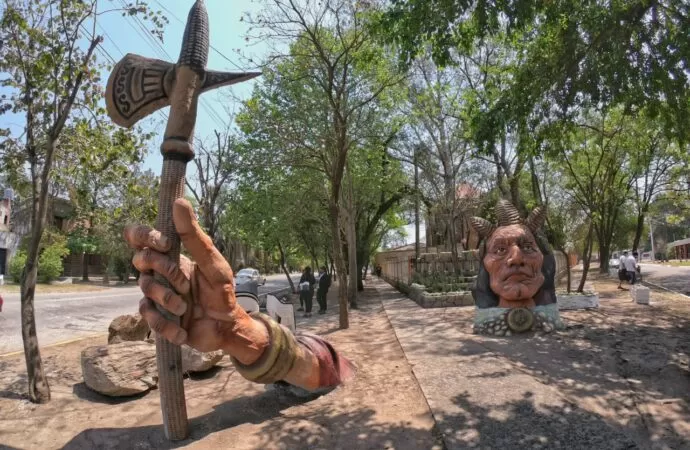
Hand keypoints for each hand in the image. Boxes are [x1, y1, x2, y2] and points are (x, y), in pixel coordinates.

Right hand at [124, 199, 266, 363]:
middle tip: (185, 284)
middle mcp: (159, 272)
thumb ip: (195, 236)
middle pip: (140, 259)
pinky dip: (166, 324)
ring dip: (167, 298)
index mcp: (170, 255)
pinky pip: (148, 317)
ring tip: (186, 307)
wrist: (227, 326)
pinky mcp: (157, 318)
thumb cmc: (221, 291)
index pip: (139, 236)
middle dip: (164, 270)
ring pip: (144, 288)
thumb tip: (179, 202)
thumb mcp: (213, 263)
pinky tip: (183, 330)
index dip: (145, 236)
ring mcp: (156, 295)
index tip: (166, 244)